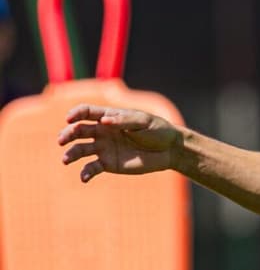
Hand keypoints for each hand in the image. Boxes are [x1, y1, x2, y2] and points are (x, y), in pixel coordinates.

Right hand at [58, 104, 180, 182]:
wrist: (168, 150)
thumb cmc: (157, 130)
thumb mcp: (144, 121)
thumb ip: (124, 121)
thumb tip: (104, 121)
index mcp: (110, 116)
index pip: (87, 112)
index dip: (76, 113)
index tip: (69, 118)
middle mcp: (102, 131)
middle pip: (78, 130)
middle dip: (67, 134)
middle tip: (62, 140)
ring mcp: (103, 148)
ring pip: (80, 150)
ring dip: (71, 154)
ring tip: (66, 159)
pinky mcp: (108, 164)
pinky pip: (91, 168)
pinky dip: (85, 173)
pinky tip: (84, 177)